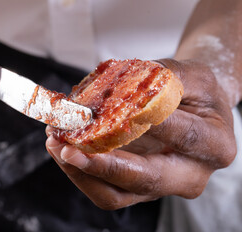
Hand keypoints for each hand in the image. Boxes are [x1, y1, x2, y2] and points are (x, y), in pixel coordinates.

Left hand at [45, 59, 236, 209]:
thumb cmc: (195, 92)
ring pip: (115, 194)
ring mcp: (159, 186)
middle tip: (67, 146)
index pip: (183, 137)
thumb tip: (119, 86)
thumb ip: (164, 77)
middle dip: (101, 164)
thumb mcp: (193, 75)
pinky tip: (63, 148)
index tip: (118, 111)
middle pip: (143, 180)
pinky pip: (104, 190)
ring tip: (55, 143)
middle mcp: (188, 175)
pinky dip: (80, 173)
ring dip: (81, 172)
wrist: (195, 110)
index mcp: (214, 146)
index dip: (151, 124)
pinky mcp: (136, 188)